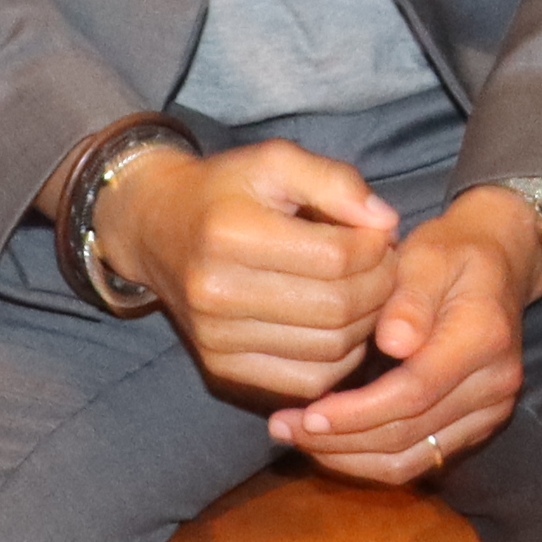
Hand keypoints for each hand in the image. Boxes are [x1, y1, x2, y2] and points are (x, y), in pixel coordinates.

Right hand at [93, 136, 404, 407]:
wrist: (156, 229)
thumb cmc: (225, 191)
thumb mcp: (274, 161)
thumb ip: (334, 181)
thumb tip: (386, 223)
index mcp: (230, 234)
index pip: (336, 257)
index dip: (376, 247)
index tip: (381, 234)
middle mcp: (217, 293)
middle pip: (337, 308)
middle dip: (380, 286)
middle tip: (386, 266)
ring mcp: (216, 339)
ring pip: (330, 350)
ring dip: (367, 324)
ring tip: (367, 292)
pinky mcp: (221, 369)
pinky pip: (307, 381)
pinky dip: (340, 359)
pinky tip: (342, 327)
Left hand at [274, 194, 541, 478]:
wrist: (497, 265)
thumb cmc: (449, 253)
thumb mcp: (426, 257)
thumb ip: (410, 299)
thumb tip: (392, 344)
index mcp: (482, 338)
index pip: (413, 392)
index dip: (356, 411)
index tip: (306, 414)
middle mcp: (495, 384)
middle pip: (409, 434)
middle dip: (340, 439)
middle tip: (282, 427)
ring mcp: (490, 411)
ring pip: (411, 460)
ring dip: (350, 457)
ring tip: (297, 437)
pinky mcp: (476, 426)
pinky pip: (419, 461)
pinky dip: (371, 460)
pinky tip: (331, 442)